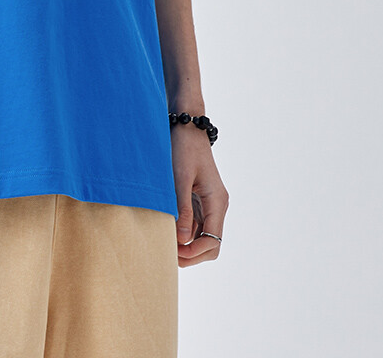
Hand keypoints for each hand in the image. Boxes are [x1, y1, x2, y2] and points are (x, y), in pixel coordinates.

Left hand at [172, 126, 227, 266]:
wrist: (187, 126)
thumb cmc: (183, 148)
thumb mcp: (180, 178)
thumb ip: (183, 209)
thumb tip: (183, 240)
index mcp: (217, 202)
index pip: (212, 242)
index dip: (194, 253)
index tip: (173, 254)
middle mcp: (217, 206)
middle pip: (211, 245)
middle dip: (191, 255)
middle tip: (167, 255)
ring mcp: (209, 204)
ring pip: (203, 237)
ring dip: (187, 246)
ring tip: (164, 246)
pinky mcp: (200, 200)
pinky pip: (196, 225)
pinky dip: (184, 234)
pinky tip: (167, 233)